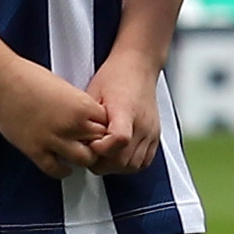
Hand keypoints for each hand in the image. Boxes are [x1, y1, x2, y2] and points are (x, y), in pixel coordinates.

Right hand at [0, 52, 115, 176]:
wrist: (0, 81)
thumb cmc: (29, 77)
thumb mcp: (67, 87)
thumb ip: (80, 105)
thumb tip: (88, 118)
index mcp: (83, 106)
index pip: (110, 125)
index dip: (106, 127)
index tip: (100, 129)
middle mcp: (72, 125)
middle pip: (101, 143)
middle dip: (99, 143)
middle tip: (93, 143)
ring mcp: (54, 139)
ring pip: (85, 160)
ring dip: (84, 158)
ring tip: (80, 154)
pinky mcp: (35, 150)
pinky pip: (56, 170)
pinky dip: (63, 171)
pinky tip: (64, 166)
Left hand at [90, 42, 163, 172]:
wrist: (139, 66)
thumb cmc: (115, 77)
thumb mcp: (93, 94)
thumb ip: (87, 120)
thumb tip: (77, 142)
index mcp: (126, 110)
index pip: (120, 139)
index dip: (102, 149)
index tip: (91, 145)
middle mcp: (142, 123)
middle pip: (125, 159)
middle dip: (103, 163)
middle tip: (91, 154)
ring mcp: (151, 131)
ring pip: (134, 165)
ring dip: (116, 166)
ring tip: (104, 156)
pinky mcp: (156, 134)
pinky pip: (145, 161)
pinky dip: (131, 164)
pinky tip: (119, 156)